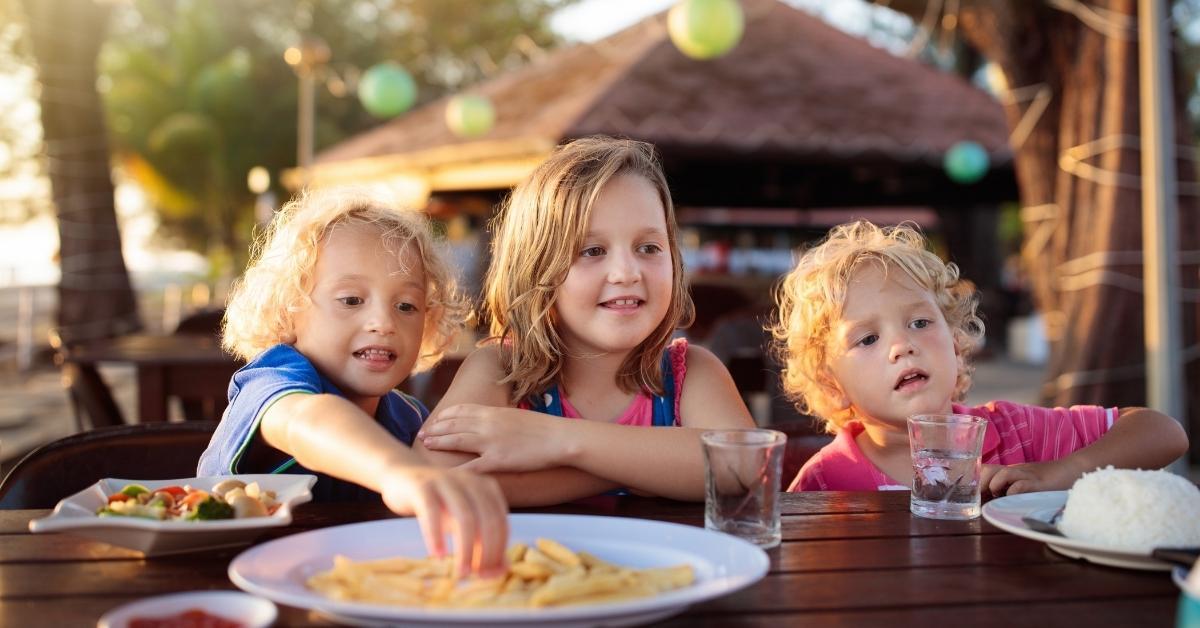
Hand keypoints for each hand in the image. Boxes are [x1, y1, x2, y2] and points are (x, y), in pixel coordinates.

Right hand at [377, 464, 508, 577]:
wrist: (402, 475)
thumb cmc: (438, 502)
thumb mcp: (462, 520)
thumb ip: (482, 542)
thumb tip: (501, 571)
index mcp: (485, 487)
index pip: (501, 521)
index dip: (498, 550)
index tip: (489, 573)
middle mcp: (470, 481)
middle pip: (487, 520)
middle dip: (486, 552)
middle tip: (476, 575)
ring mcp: (446, 481)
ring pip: (464, 517)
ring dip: (465, 549)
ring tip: (461, 572)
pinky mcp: (422, 486)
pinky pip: (432, 513)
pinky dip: (437, 537)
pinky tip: (437, 555)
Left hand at [420, 404, 566, 472]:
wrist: (560, 437)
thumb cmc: (543, 429)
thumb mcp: (517, 417)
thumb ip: (500, 420)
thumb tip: (490, 424)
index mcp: (493, 412)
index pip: (461, 410)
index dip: (445, 415)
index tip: (435, 420)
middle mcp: (488, 424)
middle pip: (454, 424)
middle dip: (435, 428)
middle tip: (421, 433)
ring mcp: (491, 442)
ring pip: (456, 440)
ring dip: (439, 442)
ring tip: (426, 444)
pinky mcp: (498, 460)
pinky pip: (472, 466)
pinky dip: (456, 469)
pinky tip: (445, 473)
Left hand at [981, 459, 1083, 497]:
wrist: (1074, 469)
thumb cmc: (1051, 478)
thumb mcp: (1027, 480)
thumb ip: (1013, 487)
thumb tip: (996, 501)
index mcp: (1012, 471)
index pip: (985, 470)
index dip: (976, 481)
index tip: (973, 496)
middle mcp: (1017, 471)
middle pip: (988, 470)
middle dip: (981, 484)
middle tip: (984, 498)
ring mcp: (1028, 475)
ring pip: (1003, 474)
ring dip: (995, 486)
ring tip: (999, 497)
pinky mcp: (1040, 483)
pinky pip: (1021, 485)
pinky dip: (1013, 492)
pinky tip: (1013, 499)